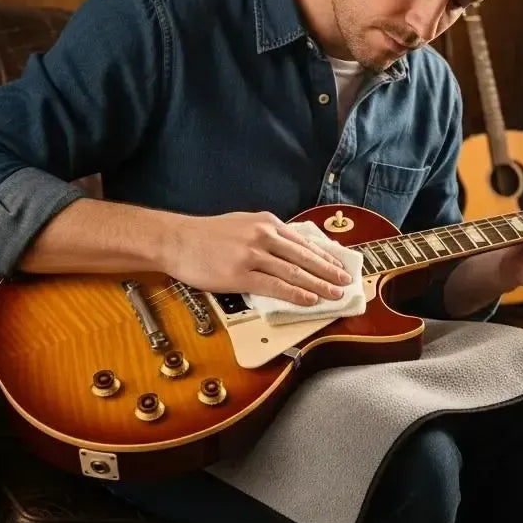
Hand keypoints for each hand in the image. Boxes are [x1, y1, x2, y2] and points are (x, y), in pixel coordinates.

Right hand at [163, 211, 352, 304]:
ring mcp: (253, 255)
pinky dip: (296, 294)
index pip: (304, 242)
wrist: (176, 240)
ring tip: (335, 294)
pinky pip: (276, 286)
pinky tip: (310, 299)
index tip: (340, 266)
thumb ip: (268, 234)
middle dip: (329, 271)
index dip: (325, 256)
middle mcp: (264, 235)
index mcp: (267, 222)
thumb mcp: (243, 223)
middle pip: (305, 256)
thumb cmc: (207, 235)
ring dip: (319, 285)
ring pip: (295, 272)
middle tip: (346, 282)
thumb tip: (294, 249)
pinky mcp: (241, 274)